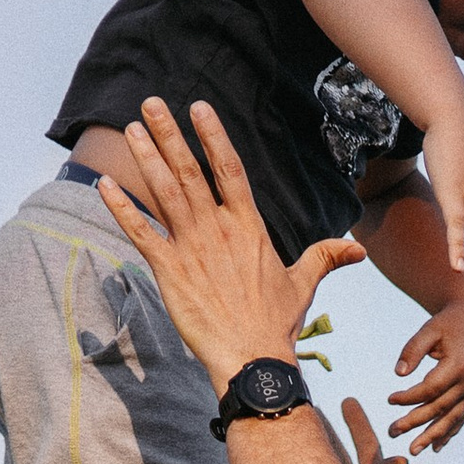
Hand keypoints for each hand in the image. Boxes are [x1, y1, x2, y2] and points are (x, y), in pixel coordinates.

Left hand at [98, 97, 362, 390]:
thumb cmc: (276, 324)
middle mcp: (218, 229)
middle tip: (150, 103)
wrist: (252, 359)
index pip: (229, 169)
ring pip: (164, 193)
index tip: (198, 108)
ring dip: (146, 158)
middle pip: (189, 171)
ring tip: (130, 128)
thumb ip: (325, 257)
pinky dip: (122, 208)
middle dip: (169, 135)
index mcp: (248, 227)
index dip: (213, 136)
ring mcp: (191, 248)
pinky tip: (105, 184)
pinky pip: (141, 232)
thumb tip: (358, 250)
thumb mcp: (303, 284)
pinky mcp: (169, 271)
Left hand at [389, 296, 463, 456]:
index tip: (389, 400)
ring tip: (412, 451)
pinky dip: (448, 433)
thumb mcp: (429, 330)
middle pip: (438, 409)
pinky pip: (461, 418)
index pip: (429, 389)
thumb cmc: (448, 323)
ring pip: (451, 419)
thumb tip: (398, 374)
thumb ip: (412, 350)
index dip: (408, 398)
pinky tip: (435, 447)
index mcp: (459, 366)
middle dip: (414, 422)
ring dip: (431, 437)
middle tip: (391, 432)